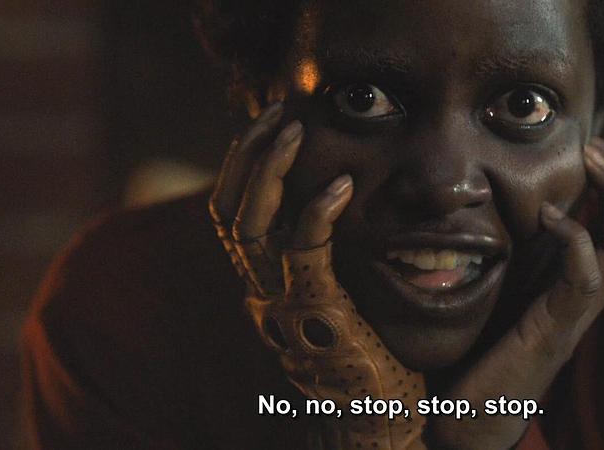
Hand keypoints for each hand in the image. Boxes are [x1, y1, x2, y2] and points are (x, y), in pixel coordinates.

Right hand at [209, 103, 426, 449]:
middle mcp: (260, 290)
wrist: (374, 420)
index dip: (242, 165)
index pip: (231, 213)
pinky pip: (304, 252)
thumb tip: (331, 213)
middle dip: (250, 153)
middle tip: (280, 110)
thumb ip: (321, 261)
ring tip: (297, 126)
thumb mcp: (334, 299)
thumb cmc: (366, 359)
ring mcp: (282, 301)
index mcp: (262, 284)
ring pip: (252, 223)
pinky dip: (318, 211)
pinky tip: (342, 184)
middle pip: (230, 209)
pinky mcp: (315, 311)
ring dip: (272, 169)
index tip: (268, 125)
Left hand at [429, 137, 603, 448]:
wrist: (474, 406)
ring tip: (590, 162)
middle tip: (596, 145)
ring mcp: (579, 311)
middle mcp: (593, 293)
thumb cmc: (487, 343)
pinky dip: (573, 239)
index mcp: (585, 279)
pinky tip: (548, 215)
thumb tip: (524, 199)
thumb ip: (527, 248)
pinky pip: (586, 277)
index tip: (596, 145)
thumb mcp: (511, 281)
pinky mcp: (556, 326)